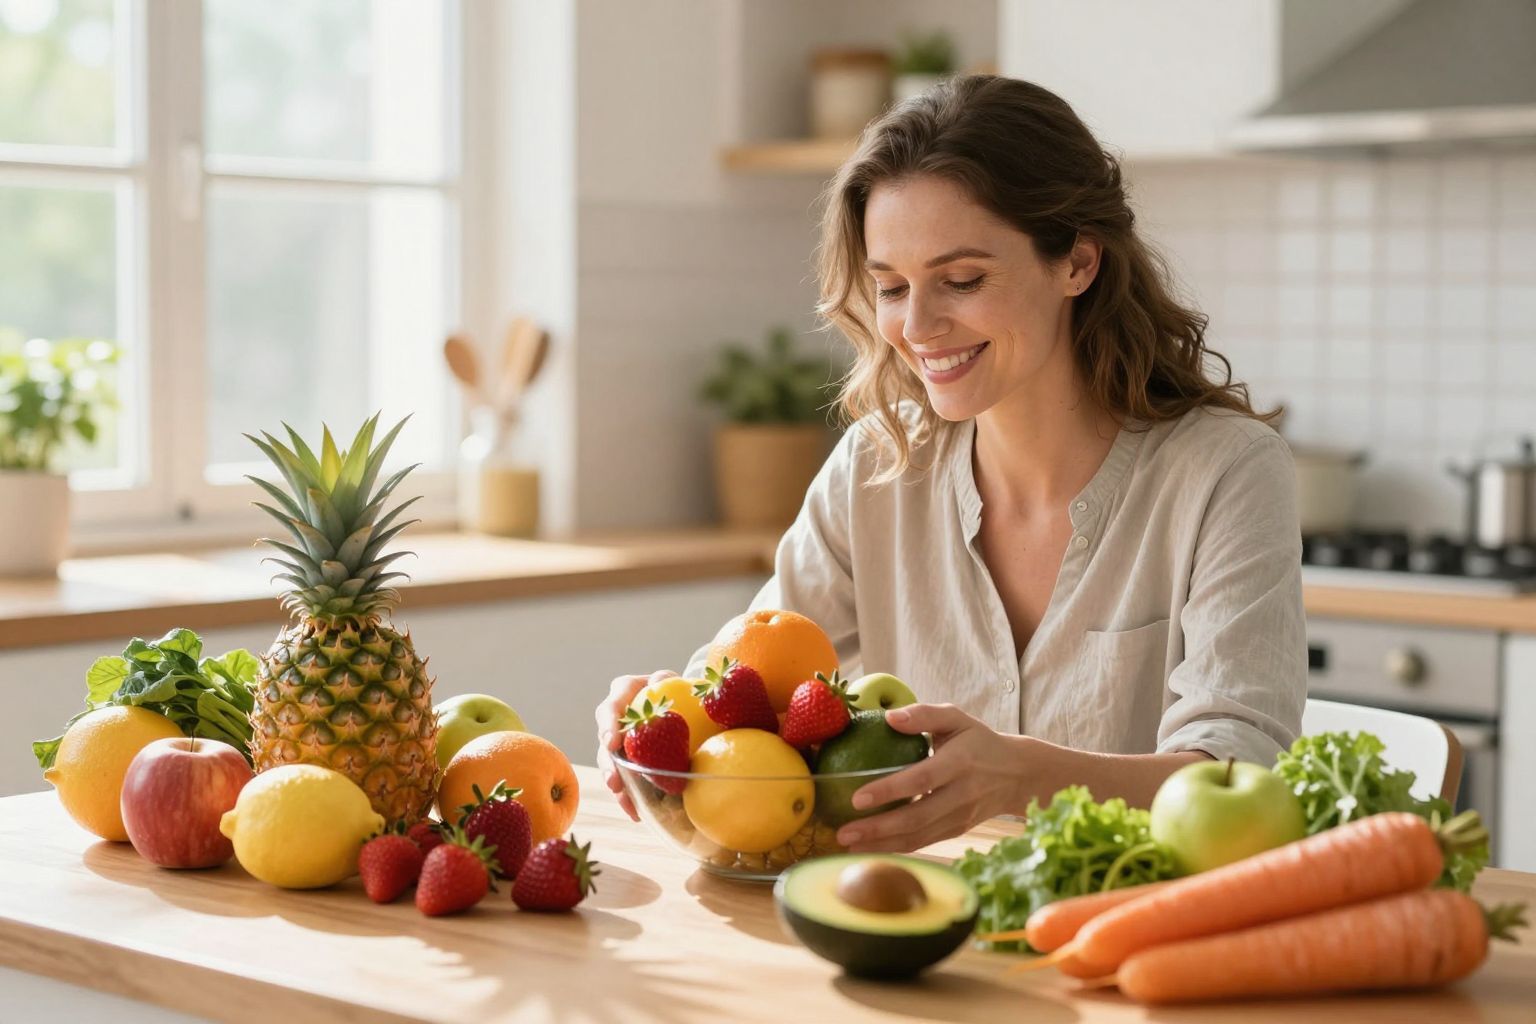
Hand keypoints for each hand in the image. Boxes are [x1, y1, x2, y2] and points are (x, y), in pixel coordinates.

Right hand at [596, 670, 673, 821]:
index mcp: (627, 691)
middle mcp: (617, 715)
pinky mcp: (628, 759)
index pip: (614, 702)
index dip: (609, 723)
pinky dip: (629, 796)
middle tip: (614, 781)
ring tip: (625, 801)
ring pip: (610, 762)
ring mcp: (621, 739)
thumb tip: (676, 685)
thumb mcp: (682, 681)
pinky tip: (636, 814)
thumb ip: (678, 682)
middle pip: (605, 738)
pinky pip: (624, 778)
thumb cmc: (685, 688)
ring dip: (616, 783)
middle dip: (607, 761)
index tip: (612, 742)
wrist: (688, 703)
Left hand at [835, 703, 1028, 852]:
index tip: (857, 798)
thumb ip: (924, 714)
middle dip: (878, 829)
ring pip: (918, 837)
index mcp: (959, 763)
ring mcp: (960, 818)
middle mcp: (961, 794)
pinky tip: (869, 849)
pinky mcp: (957, 831)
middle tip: (844, 832)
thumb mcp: (957, 718)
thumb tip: (888, 717)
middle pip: (917, 818)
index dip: (890, 791)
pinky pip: (923, 843)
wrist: (1018, 774)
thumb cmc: (979, 741)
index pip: (921, 779)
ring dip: (882, 845)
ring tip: (847, 846)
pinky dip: (896, 848)